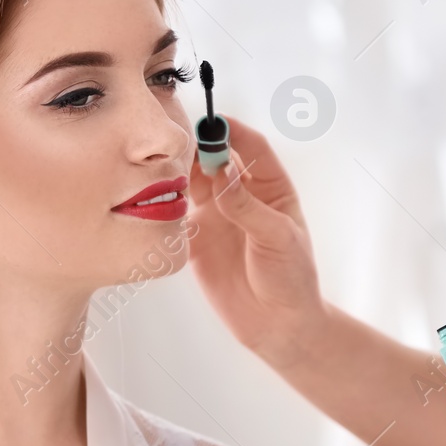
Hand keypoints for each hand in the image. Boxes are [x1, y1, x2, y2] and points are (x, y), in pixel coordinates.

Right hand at [186, 116, 325, 366]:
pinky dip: (166, 200)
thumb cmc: (292, 278)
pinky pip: (178, 212)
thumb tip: (221, 170)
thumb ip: (247, 205)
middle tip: (177, 138)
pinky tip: (154, 193)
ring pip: (195, 181)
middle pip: (218, 157)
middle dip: (200, 144)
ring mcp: (218, 216)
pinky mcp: (198, 239)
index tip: (212, 120)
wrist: (278, 326)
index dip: (232, 130)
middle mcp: (242, 196)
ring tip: (161, 164)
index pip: (252, 147)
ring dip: (180, 170)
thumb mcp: (277, 237)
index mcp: (271, 188)